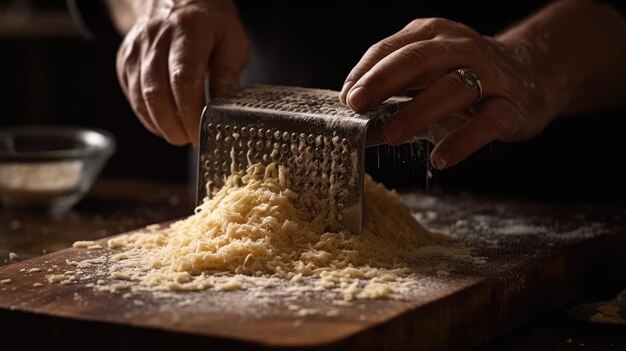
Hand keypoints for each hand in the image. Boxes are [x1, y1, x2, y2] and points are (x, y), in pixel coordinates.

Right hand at [116, 0, 249, 144]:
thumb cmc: (211, 21)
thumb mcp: (232, 41)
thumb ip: (228, 74)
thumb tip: (226, 110)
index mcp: (188, 31)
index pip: (183, 80)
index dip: (190, 113)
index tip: (201, 133)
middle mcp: (156, 38)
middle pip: (155, 92)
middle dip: (173, 125)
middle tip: (190, 140)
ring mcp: (137, 49)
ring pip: (139, 96)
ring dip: (159, 124)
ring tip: (179, 135)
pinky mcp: (126, 59)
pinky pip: (131, 94)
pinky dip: (147, 115)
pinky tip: (164, 122)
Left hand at [340, 18, 558, 168]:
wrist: (532, 73)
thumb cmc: (464, 74)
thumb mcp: (428, 67)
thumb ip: (394, 81)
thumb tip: (351, 104)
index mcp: (433, 35)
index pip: (391, 49)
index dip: (365, 73)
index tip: (346, 99)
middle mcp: (460, 48)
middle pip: (419, 59)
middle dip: (383, 81)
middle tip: (357, 106)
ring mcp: (488, 76)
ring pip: (452, 87)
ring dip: (417, 111)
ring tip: (390, 136)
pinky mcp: (511, 106)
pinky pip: (487, 122)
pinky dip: (462, 140)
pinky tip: (440, 158)